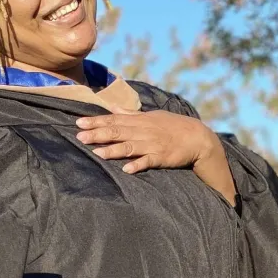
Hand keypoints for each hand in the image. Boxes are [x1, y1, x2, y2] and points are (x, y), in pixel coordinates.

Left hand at [76, 109, 236, 204]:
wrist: (198, 137)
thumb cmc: (172, 126)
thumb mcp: (151, 116)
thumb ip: (130, 114)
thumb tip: (112, 107)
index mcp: (139, 121)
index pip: (113, 120)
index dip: (96, 121)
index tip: (79, 123)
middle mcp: (144, 131)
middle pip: (118, 132)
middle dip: (98, 134)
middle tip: (79, 137)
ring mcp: (153, 144)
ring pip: (129, 147)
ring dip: (113, 150)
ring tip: (97, 153)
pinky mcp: (162, 157)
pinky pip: (148, 161)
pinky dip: (138, 165)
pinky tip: (127, 170)